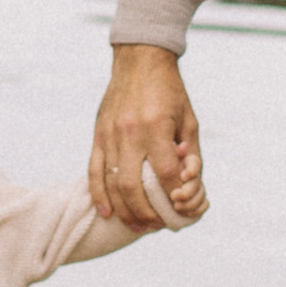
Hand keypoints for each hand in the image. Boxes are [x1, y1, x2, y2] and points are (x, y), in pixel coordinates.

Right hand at [88, 43, 202, 228]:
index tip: (180, 206)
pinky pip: (94, 170)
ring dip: (125, 211)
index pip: (165, 174)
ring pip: (113, 183)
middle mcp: (130, 133)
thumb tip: (188, 184)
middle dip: (147, 213)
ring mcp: (110, 135)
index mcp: (156, 127)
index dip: (174, 196)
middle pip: (135, 187)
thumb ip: (191, 152)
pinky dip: (99, 195)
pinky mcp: (98, 135)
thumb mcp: (189, 119)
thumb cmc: (170, 91)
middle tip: (157, 226)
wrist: (140, 60)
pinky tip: (107, 213)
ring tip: (137, 226)